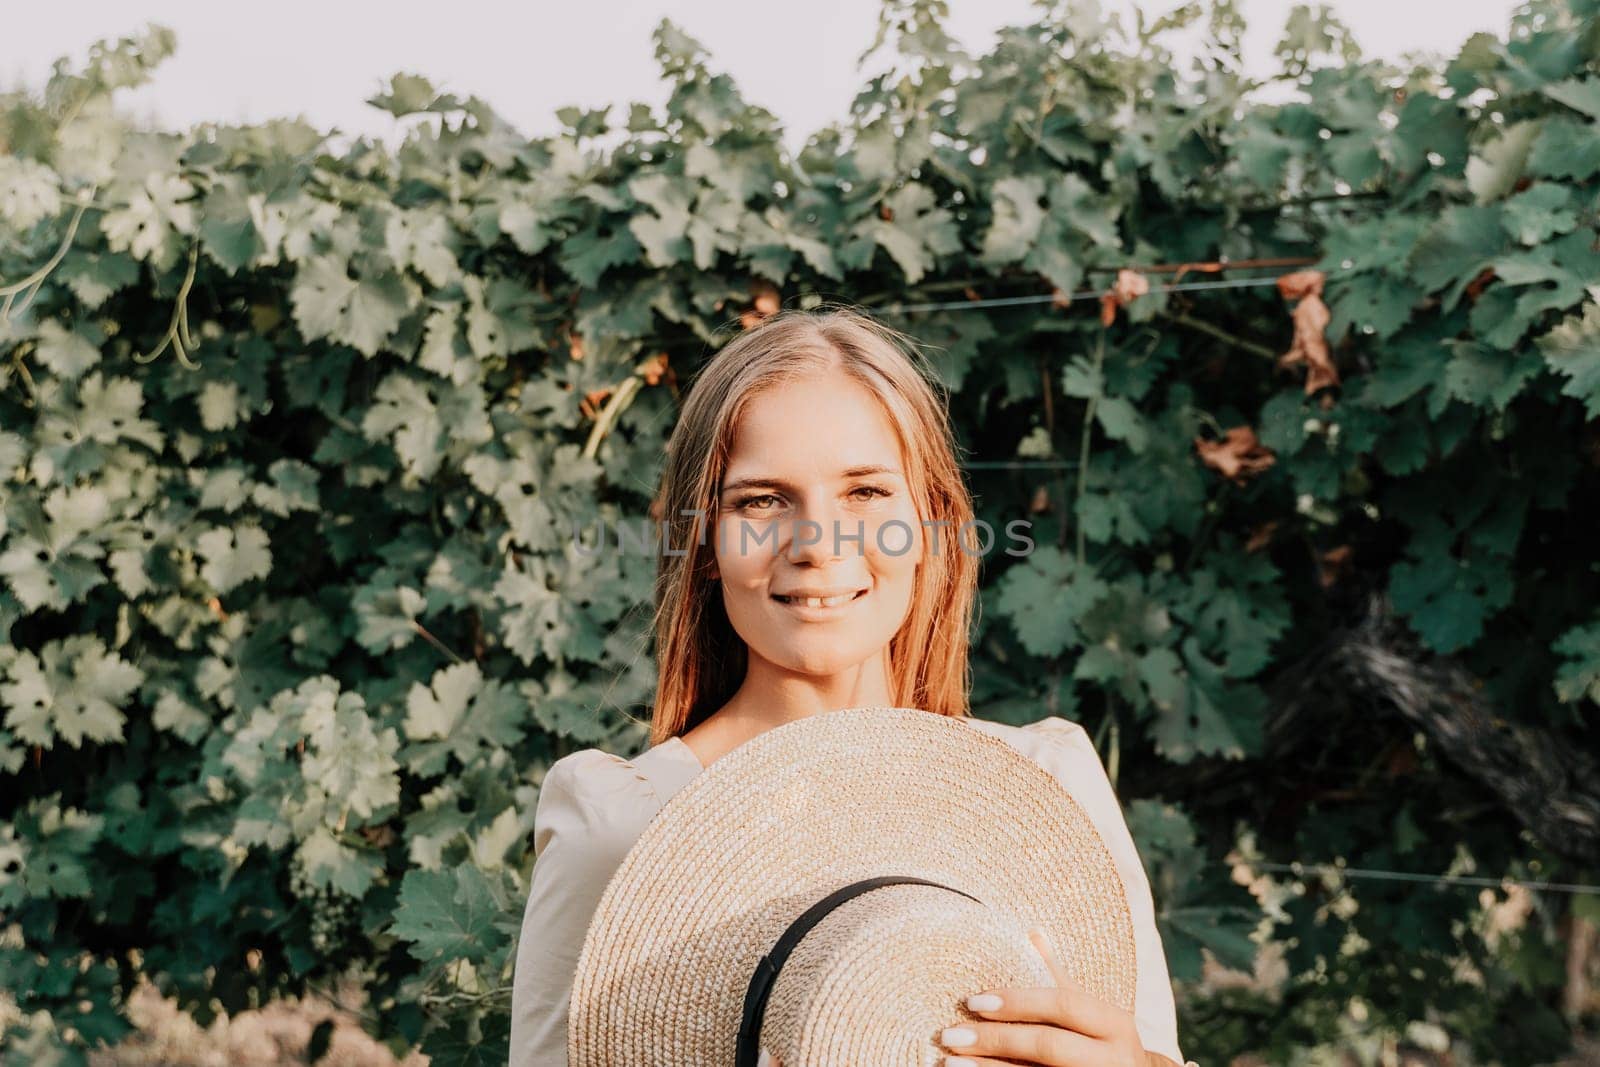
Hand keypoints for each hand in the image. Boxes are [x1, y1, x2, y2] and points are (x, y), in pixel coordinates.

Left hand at [936, 926, 1166, 1066]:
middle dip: (996, 1040)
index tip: (973, 1000)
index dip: (1018, 1001)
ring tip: (949, 1062)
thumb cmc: (1103, 1041)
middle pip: (1048, 1045)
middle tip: (950, 1034)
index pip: (1062, 1004)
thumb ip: (1059, 977)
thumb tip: (1031, 933)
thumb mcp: (1091, 1011)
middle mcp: (1113, 1058)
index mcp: (1115, 1023)